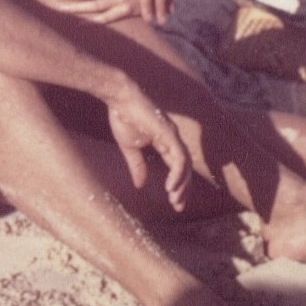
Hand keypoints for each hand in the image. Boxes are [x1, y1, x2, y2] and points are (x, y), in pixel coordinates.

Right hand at [107, 83, 190, 210]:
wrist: (119, 98)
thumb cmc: (123, 117)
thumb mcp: (129, 148)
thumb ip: (137, 166)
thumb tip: (140, 186)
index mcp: (164, 141)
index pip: (176, 166)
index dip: (177, 184)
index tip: (174, 202)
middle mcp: (172, 139)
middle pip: (185, 168)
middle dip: (183, 188)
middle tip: (178, 206)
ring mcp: (172, 136)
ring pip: (185, 164)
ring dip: (182, 184)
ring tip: (175, 199)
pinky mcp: (169, 134)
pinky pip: (179, 158)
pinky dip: (178, 173)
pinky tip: (171, 187)